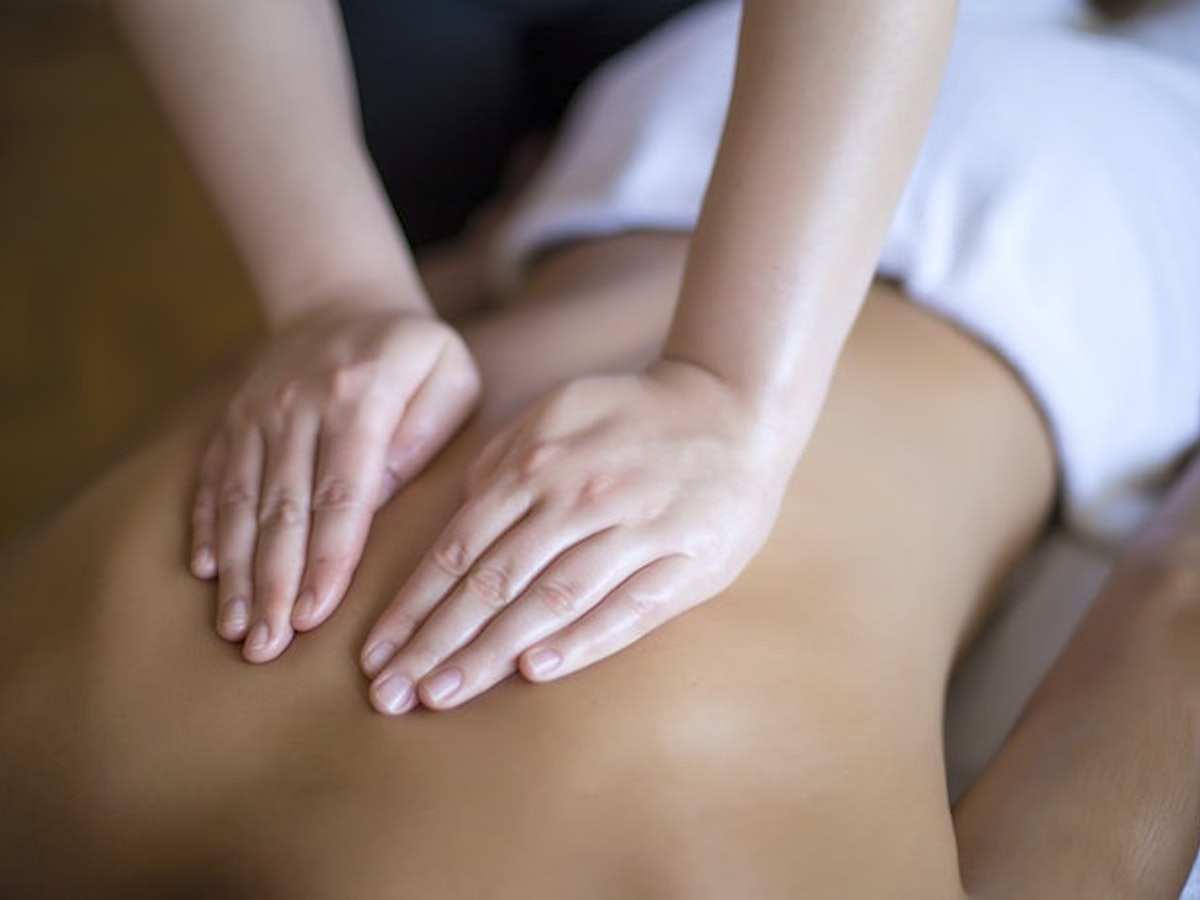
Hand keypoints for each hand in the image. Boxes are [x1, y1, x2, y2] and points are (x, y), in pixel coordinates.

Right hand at [191, 305, 480, 662]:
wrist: (342, 299)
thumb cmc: (414, 352)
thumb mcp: (448, 375)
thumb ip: (425, 434)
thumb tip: (381, 500)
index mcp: (360, 396)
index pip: (341, 492)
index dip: (326, 557)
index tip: (313, 614)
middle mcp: (297, 405)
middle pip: (283, 508)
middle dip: (272, 582)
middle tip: (267, 646)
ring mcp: (256, 413)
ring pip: (242, 501)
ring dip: (237, 569)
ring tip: (236, 628)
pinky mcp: (233, 420)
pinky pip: (215, 479)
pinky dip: (208, 526)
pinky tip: (204, 574)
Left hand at [359, 359, 792, 713]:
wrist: (735, 406)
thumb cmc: (634, 417)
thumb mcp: (558, 411)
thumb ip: (503, 460)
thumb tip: (458, 512)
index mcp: (538, 462)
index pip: (459, 547)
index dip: (414, 605)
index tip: (377, 654)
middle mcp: (579, 496)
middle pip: (494, 582)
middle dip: (436, 642)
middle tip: (393, 694)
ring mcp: (635, 528)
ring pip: (551, 600)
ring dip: (491, 652)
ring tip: (444, 693)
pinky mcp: (685, 560)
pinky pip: (625, 608)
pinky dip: (579, 641)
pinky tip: (536, 671)